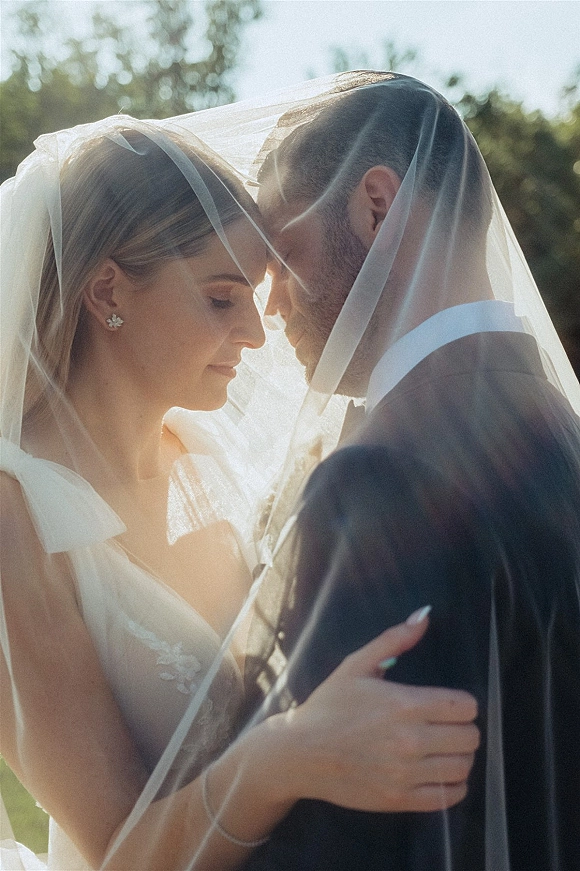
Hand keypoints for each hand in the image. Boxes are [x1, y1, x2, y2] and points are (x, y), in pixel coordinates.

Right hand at [283, 610, 479, 812]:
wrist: (300, 753)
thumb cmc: (328, 706)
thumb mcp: (355, 665)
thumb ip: (393, 640)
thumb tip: (424, 616)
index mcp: (404, 704)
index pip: (465, 706)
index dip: (463, 703)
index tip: (451, 704)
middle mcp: (410, 740)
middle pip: (470, 737)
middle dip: (464, 728)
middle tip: (448, 726)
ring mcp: (406, 773)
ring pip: (464, 767)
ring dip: (460, 756)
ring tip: (445, 749)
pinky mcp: (400, 799)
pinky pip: (449, 797)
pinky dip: (453, 785)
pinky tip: (440, 773)